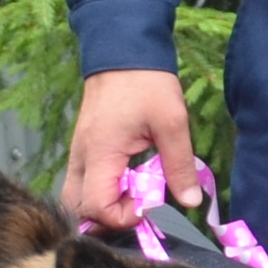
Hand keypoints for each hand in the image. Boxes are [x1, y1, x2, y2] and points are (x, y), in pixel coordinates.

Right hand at [63, 69, 201, 225]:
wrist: (123, 49)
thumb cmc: (146, 82)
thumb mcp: (172, 123)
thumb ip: (179, 165)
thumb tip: (190, 202)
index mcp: (100, 153)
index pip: (97, 208)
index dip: (124, 217)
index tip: (150, 206)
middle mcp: (81, 157)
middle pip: (78, 209)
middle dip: (109, 218)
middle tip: (140, 206)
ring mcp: (78, 152)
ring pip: (77, 197)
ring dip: (105, 205)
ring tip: (136, 194)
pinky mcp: (84, 147)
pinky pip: (84, 182)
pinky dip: (103, 190)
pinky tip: (130, 179)